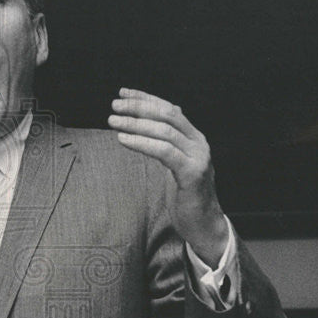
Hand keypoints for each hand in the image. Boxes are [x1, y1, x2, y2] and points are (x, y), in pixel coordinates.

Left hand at [108, 88, 227, 266]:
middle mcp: (199, 143)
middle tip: (114, 106)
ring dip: (136, 124)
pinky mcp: (192, 174)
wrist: (204, 224)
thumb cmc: (186, 195)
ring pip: (165, 131)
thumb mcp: (175, 165)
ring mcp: (198, 157)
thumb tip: (146, 128)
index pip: (169, 109)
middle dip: (139, 107)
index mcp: (194, 138)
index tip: (122, 93)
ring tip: (114, 122)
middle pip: (167, 115)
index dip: (146, 98)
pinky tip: (124, 140)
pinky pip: (165, 152)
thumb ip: (167, 145)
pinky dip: (142, 143)